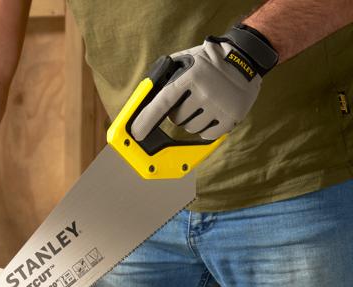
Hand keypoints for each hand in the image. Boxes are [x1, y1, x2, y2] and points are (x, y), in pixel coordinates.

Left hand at [132, 24, 277, 140]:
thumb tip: (142, 102)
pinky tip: (212, 113)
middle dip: (178, 113)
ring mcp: (220, 105)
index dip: (146, 120)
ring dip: (192, 121)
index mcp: (190, 76)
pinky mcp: (233, 116)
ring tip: (203, 103)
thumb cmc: (207, 62)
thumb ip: (163, 77)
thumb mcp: (184, 60)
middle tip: (189, 100)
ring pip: (191, 128)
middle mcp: (205, 91)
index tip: (136, 134)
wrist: (245, 58)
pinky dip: (206, 128)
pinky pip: (208, 134)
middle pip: (177, 119)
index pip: (162, 103)